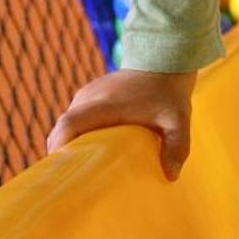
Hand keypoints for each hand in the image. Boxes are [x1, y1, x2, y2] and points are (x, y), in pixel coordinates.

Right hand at [47, 68, 197, 180]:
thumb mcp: (178, 119)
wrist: (163, 59)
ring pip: (67, 123)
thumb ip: (177, 145)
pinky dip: (76, 134)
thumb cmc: (169, 92)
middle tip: (75, 179)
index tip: (63, 169)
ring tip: (83, 168)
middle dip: (63, 152)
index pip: (70, 124)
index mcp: (104, 104)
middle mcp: (89, 97)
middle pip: (62, 128)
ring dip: (70, 143)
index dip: (60, 147)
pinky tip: (90, 150)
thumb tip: (171, 176)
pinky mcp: (90, 94)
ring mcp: (88, 94)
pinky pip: (75, 117)